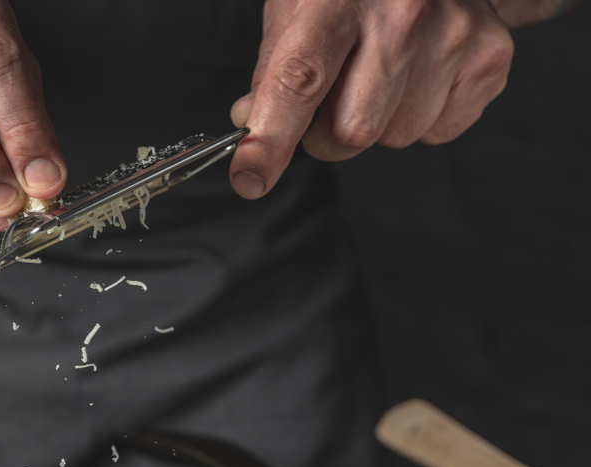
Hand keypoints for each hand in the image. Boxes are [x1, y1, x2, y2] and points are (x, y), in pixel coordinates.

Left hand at [228, 0, 513, 199]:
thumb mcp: (300, 9)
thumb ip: (273, 72)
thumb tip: (251, 128)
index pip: (298, 81)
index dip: (271, 139)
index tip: (250, 177)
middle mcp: (403, 13)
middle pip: (351, 132)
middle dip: (329, 134)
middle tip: (336, 95)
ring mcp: (453, 36)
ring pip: (393, 138)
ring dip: (378, 122)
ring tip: (385, 71)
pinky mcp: (489, 59)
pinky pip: (435, 132)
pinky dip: (418, 116)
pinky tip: (420, 72)